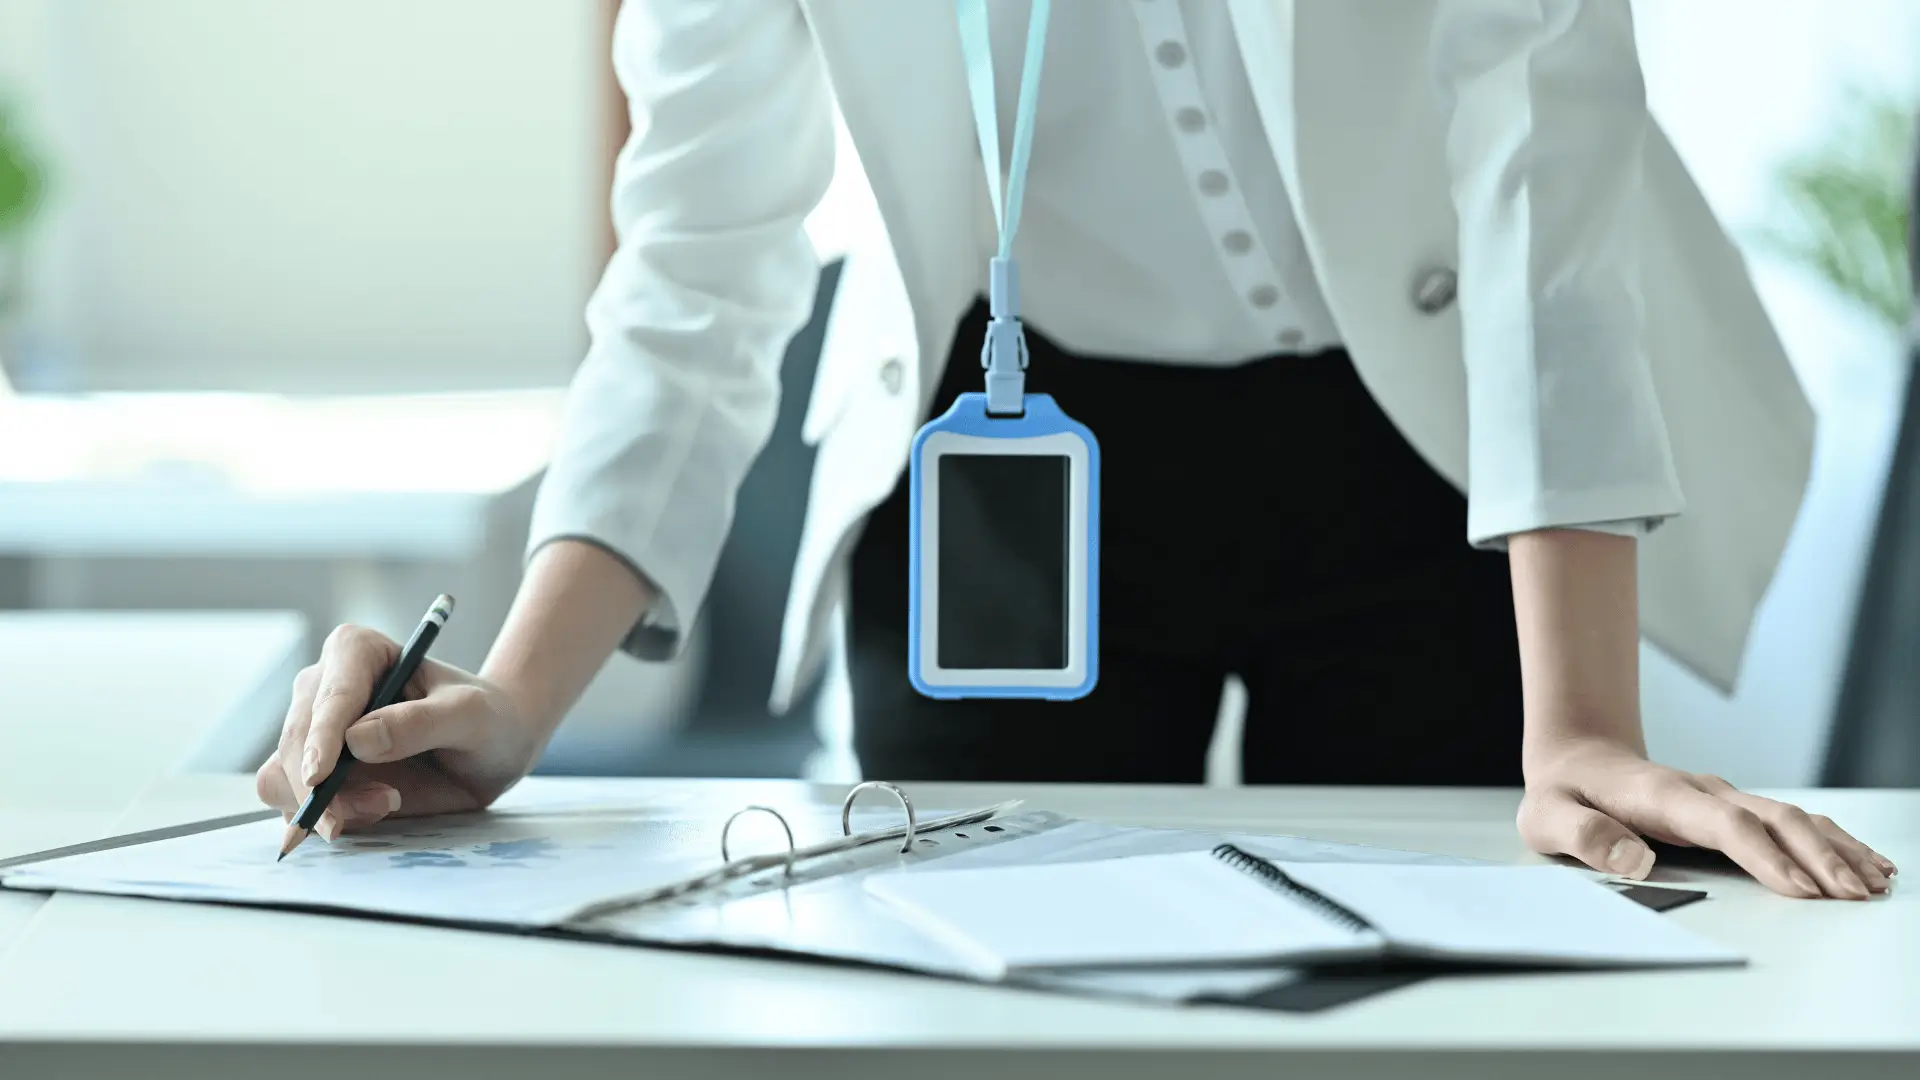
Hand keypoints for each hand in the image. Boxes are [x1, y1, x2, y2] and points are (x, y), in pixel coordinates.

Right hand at [255, 624, 541, 840]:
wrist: (489, 750)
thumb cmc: (484, 719)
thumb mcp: (470, 715)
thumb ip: (420, 722)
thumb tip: (357, 738)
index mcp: (356, 652)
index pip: (330, 694)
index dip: (321, 736)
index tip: (319, 777)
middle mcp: (322, 689)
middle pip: (296, 742)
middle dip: (322, 786)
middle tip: (382, 805)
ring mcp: (314, 733)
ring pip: (282, 777)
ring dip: (322, 806)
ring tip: (386, 805)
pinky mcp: (316, 775)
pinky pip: (293, 804)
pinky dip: (321, 819)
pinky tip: (369, 815)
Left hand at [1520, 737, 1897, 898]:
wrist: (1577, 756)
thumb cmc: (1563, 793)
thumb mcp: (1547, 816)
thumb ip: (1583, 836)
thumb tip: (1632, 861)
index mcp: (1661, 795)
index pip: (1724, 824)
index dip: (1765, 856)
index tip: (1800, 890)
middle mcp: (1702, 792)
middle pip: (1773, 819)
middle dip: (1818, 858)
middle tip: (1854, 897)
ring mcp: (1721, 797)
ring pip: (1791, 817)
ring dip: (1834, 849)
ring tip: (1874, 883)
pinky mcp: (1732, 807)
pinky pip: (1789, 821)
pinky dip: (1828, 841)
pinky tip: (1861, 861)